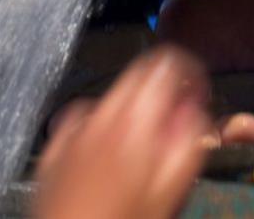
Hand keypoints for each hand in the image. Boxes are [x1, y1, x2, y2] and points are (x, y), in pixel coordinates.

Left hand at [33, 47, 213, 218]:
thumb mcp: (172, 189)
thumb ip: (192, 140)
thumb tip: (198, 110)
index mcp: (133, 118)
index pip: (168, 64)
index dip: (191, 78)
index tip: (200, 100)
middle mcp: (97, 113)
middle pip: (139, 78)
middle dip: (164, 99)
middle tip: (177, 137)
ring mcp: (70, 130)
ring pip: (112, 103)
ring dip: (133, 119)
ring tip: (142, 165)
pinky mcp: (53, 149)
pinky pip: (84, 126)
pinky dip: (101, 136)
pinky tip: (108, 171)